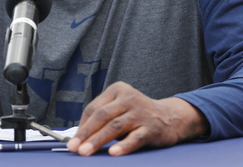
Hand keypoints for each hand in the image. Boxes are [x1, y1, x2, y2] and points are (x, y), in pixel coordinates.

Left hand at [66, 81, 207, 155]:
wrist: (170, 117)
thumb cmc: (138, 114)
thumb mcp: (119, 108)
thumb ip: (102, 118)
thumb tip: (79, 136)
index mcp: (117, 90)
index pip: (94, 108)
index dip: (82, 125)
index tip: (72, 141)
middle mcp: (128, 98)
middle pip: (102, 116)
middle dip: (86, 133)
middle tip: (74, 147)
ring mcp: (141, 112)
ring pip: (115, 126)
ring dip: (98, 140)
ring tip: (86, 152)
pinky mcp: (151, 127)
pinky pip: (135, 137)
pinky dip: (124, 145)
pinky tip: (113, 152)